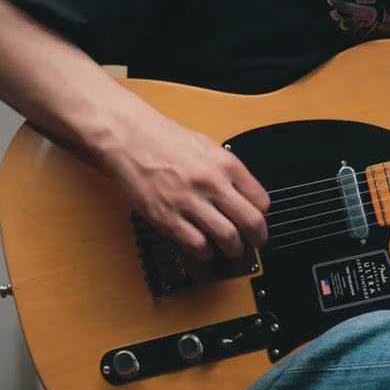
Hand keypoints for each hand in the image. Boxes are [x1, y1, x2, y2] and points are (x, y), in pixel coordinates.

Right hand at [99, 109, 270, 261]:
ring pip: (227, 238)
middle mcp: (212, 184)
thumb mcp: (208, 146)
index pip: (261, 201)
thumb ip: (229, 171)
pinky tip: (205, 247)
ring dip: (233, 249)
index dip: (262, 215)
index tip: (258, 220)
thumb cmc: (164, 140)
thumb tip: (246, 194)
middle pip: (251, 222)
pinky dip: (206, 252)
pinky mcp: (167, 217)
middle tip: (254, 243)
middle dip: (257, 238)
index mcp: (226, 165)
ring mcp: (189, 202)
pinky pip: (197, 244)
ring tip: (231, 249)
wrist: (128, 138)